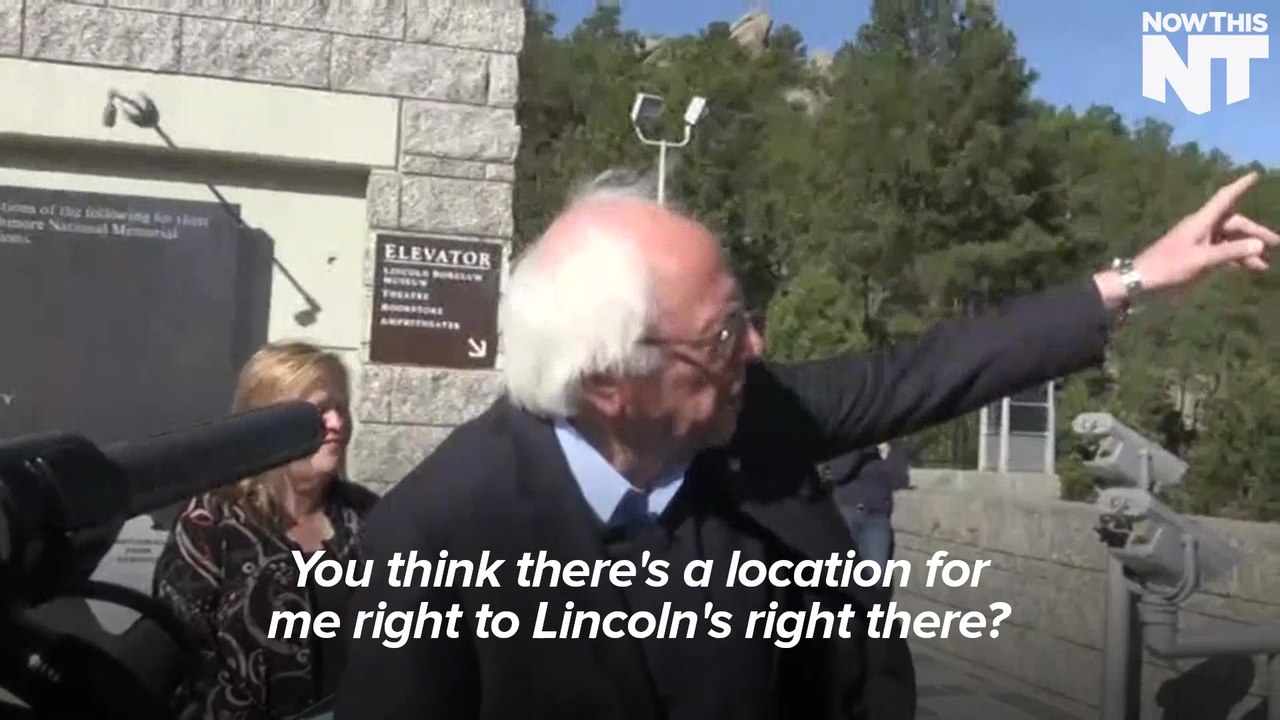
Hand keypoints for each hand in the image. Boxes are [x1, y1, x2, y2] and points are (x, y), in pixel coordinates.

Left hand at [1094, 172, 1278, 306]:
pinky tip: (1248, 268)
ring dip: (1246, 249)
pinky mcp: (1195, 256)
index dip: (1240, 186)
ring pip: (1229, 240)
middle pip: (1233, 224)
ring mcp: (1198, 242)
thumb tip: (1258, 244)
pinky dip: (1235, 258)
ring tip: (1263, 265)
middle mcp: (1201, 228)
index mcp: (1201, 221)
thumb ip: (1230, 252)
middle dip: (1255, 232)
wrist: (1140, 281)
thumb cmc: (1168, 267)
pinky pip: (1221, 252)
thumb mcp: (1202, 260)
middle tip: (1276, 244)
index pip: (1225, 198)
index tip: (1255, 175)